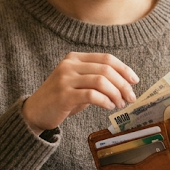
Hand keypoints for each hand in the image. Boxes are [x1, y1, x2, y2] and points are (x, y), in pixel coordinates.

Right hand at [22, 52, 138, 135]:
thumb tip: (125, 84)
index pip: (106, 58)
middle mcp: (69, 65)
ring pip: (100, 81)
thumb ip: (96, 79)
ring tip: (120, 104)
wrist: (35, 111)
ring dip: (115, 93)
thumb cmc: (60, 99)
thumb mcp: (77, 83)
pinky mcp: (64, 95)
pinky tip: (109, 107)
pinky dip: (105, 101)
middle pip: (106, 69)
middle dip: (123, 84)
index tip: (134, 80)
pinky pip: (91, 95)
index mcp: (74, 58)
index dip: (124, 69)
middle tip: (131, 97)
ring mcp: (65, 79)